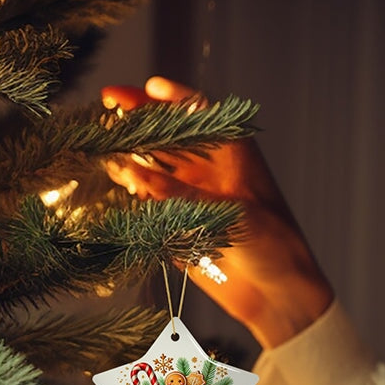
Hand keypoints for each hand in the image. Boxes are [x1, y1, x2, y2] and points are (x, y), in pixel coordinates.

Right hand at [100, 76, 333, 347]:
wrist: (278, 296)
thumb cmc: (272, 245)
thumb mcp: (229, 213)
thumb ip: (179, 193)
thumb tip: (130, 173)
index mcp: (232, 154)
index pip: (199, 115)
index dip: (174, 98)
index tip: (149, 87)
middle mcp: (209, 170)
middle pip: (167, 135)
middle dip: (139, 120)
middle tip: (110, 106)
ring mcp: (192, 197)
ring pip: (152, 166)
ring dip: (130, 156)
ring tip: (106, 148)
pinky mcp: (179, 226)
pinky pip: (150, 204)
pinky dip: (134, 193)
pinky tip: (119, 183)